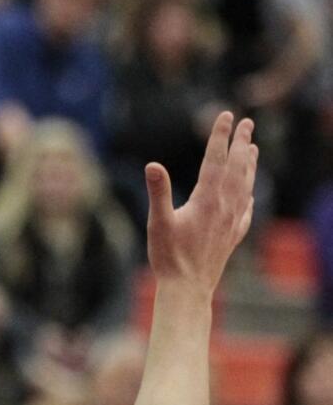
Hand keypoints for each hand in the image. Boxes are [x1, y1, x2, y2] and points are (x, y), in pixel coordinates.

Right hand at [146, 112, 256, 295]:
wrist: (188, 289)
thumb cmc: (169, 258)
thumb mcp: (158, 223)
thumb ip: (158, 192)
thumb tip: (152, 165)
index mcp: (207, 199)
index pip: (215, 159)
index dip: (220, 136)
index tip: (226, 116)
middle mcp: (224, 206)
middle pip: (237, 167)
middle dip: (242, 143)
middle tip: (247, 123)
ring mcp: (231, 221)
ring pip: (246, 185)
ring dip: (249, 165)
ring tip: (253, 149)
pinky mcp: (232, 236)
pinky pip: (246, 210)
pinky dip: (249, 195)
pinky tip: (249, 194)